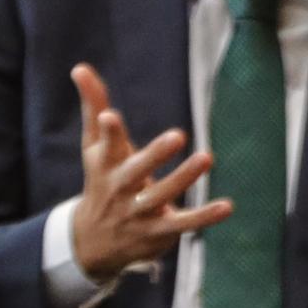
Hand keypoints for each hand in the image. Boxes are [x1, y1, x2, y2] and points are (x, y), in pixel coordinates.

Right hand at [69, 63, 229, 281]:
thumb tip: (80, 67)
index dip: (109, 131)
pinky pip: (183, 223)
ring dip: (184, 177)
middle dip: (154, 154)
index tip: (110, 115)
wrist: (93, 240)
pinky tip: (227, 206)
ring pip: (162, 195)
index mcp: (105, 165)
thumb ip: (93, 106)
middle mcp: (120, 188)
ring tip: (207, 157)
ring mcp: (139, 211)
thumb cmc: (101, 180)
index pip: (105, 145)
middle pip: (135, 171)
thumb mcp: (94, 146)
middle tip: (177, 135)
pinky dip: (205, 216)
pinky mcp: (159, 230)